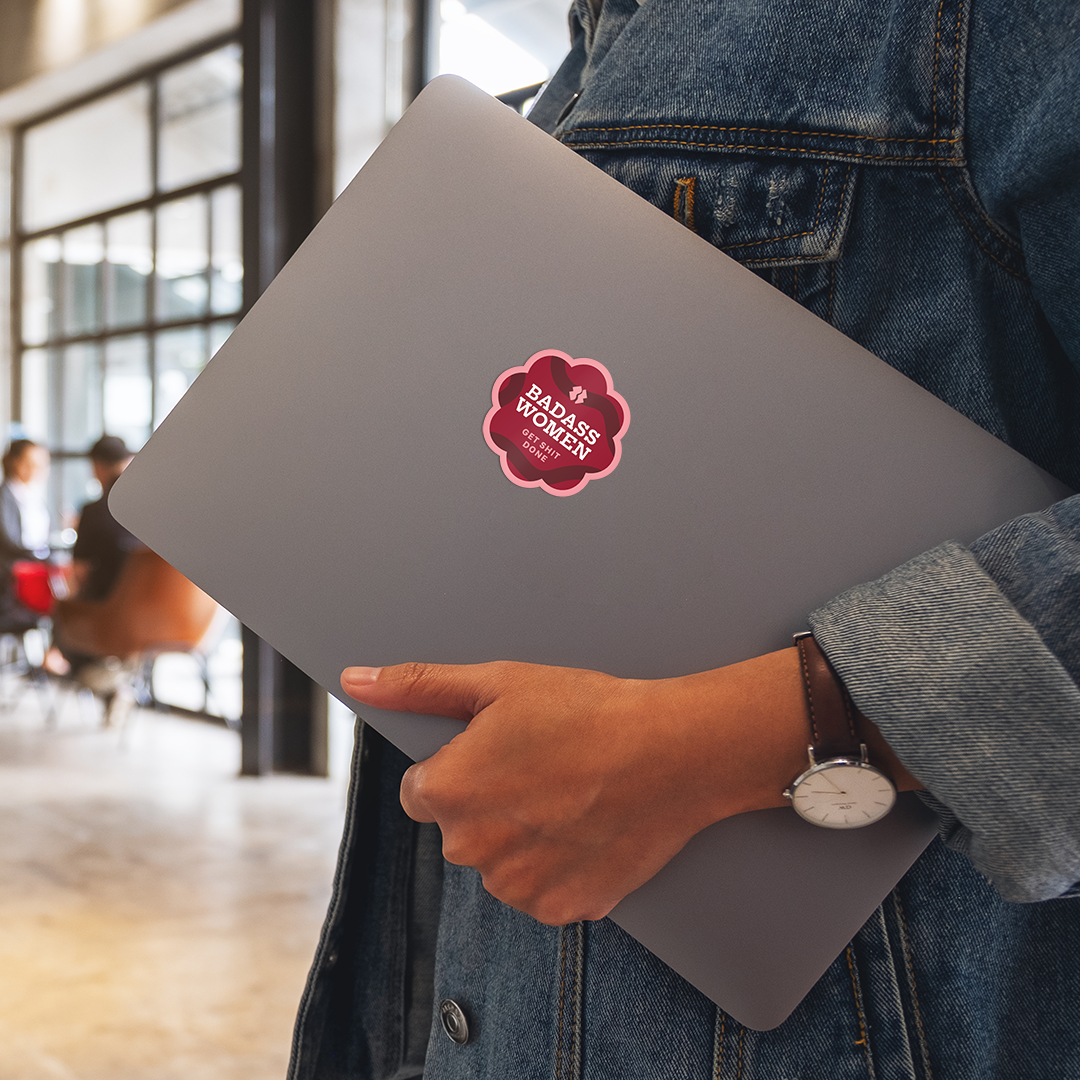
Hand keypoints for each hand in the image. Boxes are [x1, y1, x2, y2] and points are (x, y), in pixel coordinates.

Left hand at [342, 651, 814, 924]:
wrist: (674, 751)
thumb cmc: (588, 711)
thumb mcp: (498, 683)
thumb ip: (418, 686)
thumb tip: (356, 680)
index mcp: (447, 794)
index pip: (423, 792)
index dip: (462, 766)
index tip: (504, 751)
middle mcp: (472, 850)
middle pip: (461, 828)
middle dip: (490, 802)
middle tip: (544, 766)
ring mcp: (518, 886)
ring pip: (501, 861)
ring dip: (523, 837)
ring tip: (571, 794)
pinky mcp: (562, 908)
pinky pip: (541, 889)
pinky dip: (557, 865)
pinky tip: (586, 827)